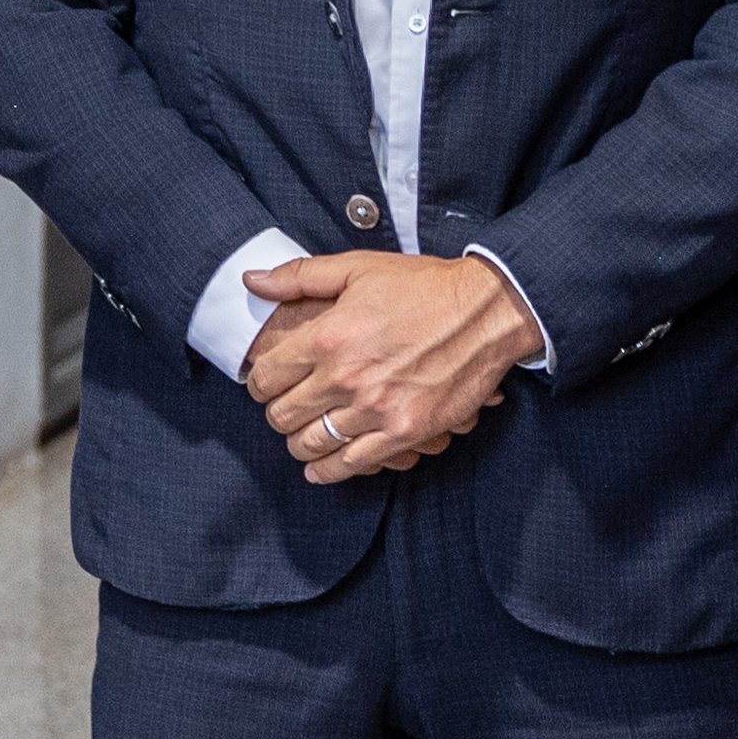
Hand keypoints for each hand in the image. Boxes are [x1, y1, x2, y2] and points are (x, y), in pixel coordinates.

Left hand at [240, 250, 543, 485]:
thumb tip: (251, 281)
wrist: (486, 311)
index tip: (267, 382)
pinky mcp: (405, 432)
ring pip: (311, 444)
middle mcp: (345, 377)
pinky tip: (321, 468)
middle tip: (285, 408)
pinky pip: (352, 464)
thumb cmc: (422, 286)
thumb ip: (298, 276)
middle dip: (276, 413)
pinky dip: (329, 471)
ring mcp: (376, 409)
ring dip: (299, 444)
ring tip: (303, 436)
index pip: (266, 377)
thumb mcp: (357, 268)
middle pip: (282, 415)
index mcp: (327, 337)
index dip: (258, 382)